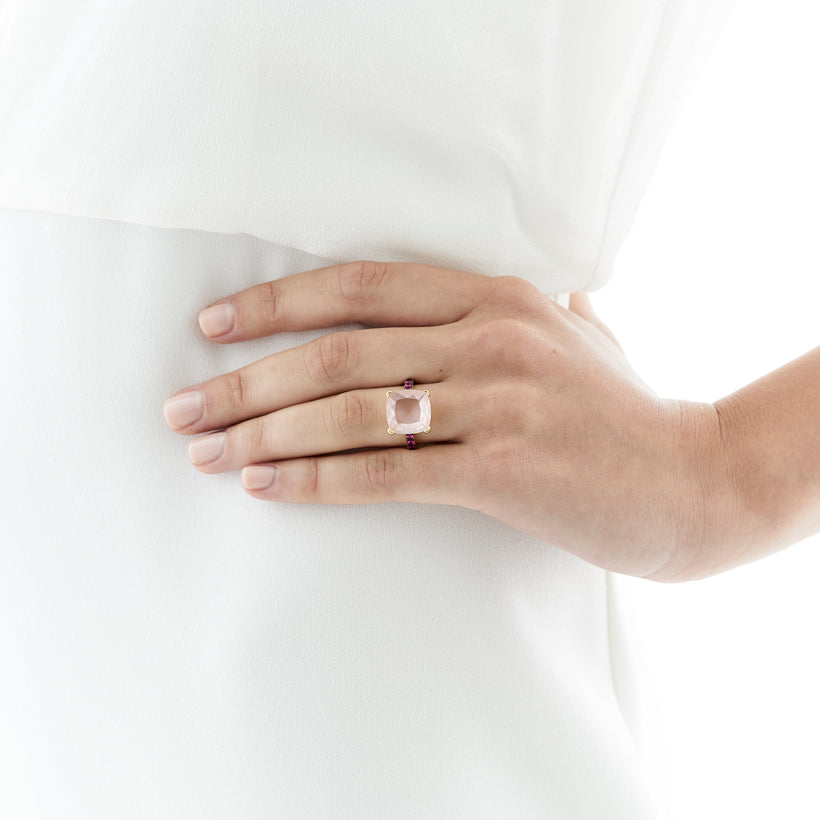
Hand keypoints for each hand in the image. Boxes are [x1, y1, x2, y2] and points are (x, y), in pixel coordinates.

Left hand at [163, 261, 720, 579]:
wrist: (691, 479)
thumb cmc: (624, 408)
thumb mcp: (573, 335)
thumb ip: (519, 309)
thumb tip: (478, 296)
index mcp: (496, 296)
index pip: (359, 286)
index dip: (277, 303)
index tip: (214, 325)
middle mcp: (490, 337)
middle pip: (336, 350)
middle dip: (245, 379)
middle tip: (183, 405)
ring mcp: (497, 403)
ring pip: (349, 411)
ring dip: (265, 432)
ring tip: (206, 453)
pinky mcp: (502, 472)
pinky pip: (384, 475)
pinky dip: (315, 478)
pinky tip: (268, 484)